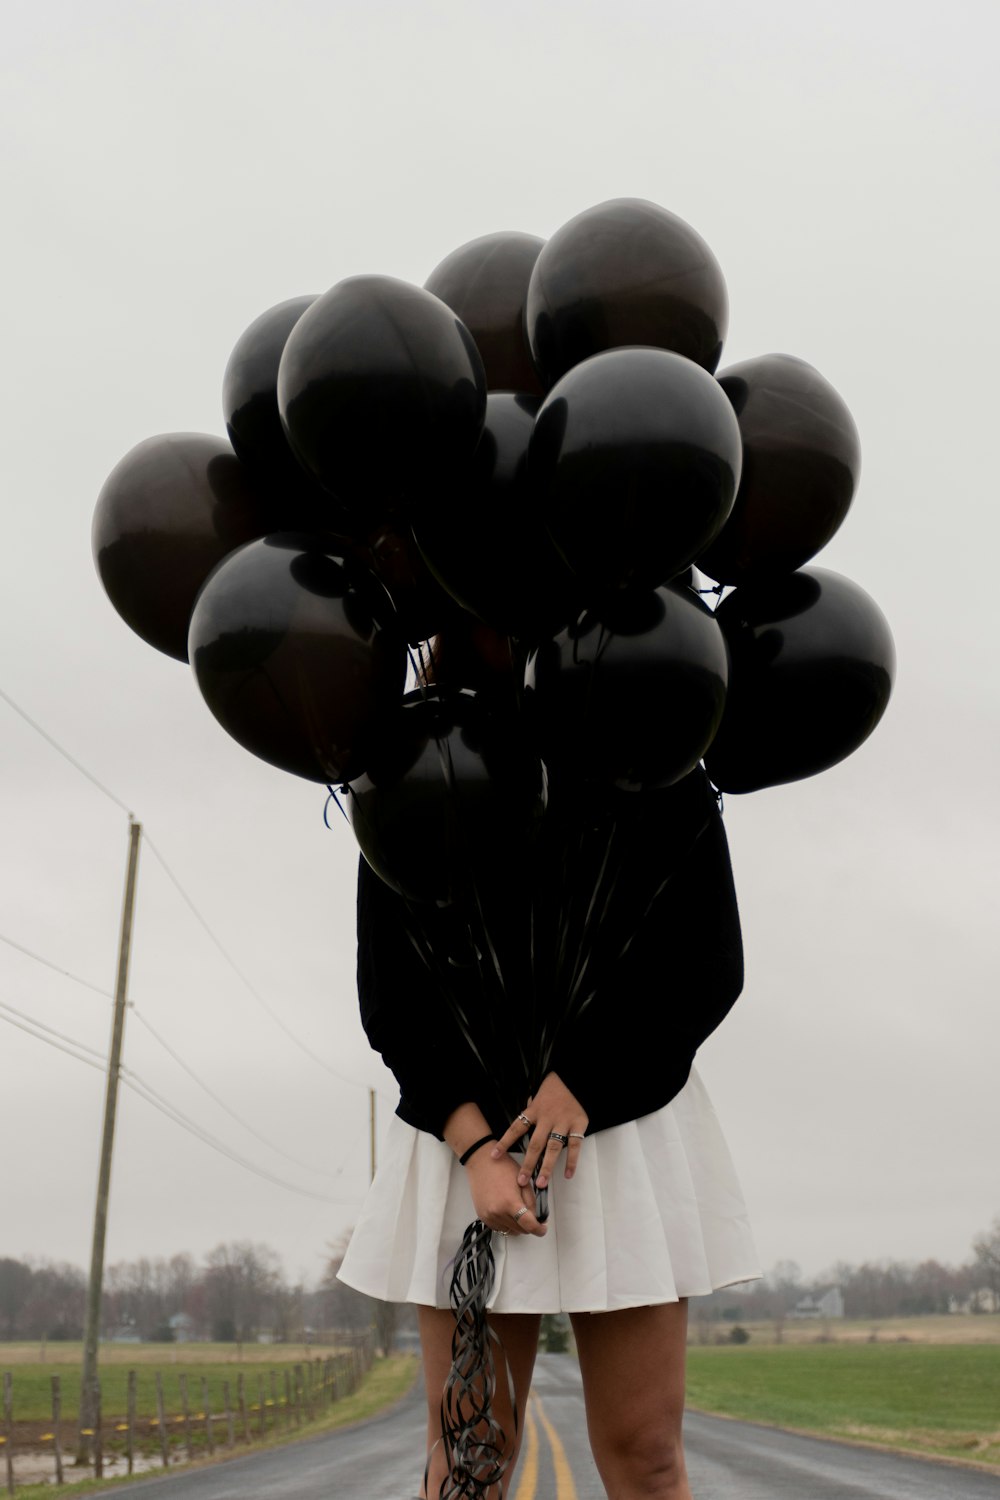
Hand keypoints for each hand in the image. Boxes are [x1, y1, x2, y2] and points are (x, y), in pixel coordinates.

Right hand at [464, 1149, 546, 1236]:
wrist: (482, 1162)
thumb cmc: (502, 1167)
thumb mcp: (524, 1182)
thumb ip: (532, 1203)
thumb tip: (538, 1218)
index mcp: (510, 1202)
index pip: (529, 1225)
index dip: (539, 1229)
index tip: (542, 1229)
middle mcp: (497, 1212)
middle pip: (520, 1230)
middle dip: (529, 1225)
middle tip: (530, 1213)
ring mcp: (489, 1216)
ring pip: (510, 1231)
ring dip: (517, 1225)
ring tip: (516, 1208)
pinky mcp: (483, 1217)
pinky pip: (499, 1228)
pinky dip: (506, 1223)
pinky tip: (506, 1210)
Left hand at [492, 1072, 588, 1189]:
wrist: (574, 1078)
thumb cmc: (554, 1089)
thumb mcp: (537, 1096)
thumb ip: (530, 1111)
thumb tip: (520, 1125)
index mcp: (534, 1111)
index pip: (516, 1128)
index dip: (504, 1142)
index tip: (494, 1156)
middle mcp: (547, 1118)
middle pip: (535, 1144)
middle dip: (527, 1164)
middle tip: (521, 1181)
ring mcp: (563, 1122)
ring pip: (553, 1148)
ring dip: (547, 1167)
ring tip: (541, 1183)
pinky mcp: (578, 1124)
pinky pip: (575, 1145)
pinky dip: (572, 1161)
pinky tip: (568, 1174)